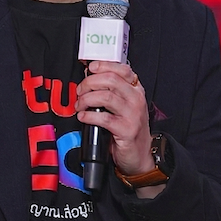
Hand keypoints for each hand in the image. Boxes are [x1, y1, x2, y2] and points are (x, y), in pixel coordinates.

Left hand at [76, 61, 153, 176]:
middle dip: (90, 82)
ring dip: (86, 99)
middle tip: (80, 90)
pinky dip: (88, 116)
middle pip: (110, 80)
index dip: (103, 65)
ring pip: (105, 96)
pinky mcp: (127, 130)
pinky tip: (83, 116)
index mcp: (136, 90)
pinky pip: (104, 118)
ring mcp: (133, 114)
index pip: (121, 69)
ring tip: (80, 105)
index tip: (90, 68)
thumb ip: (112, 91)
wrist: (140, 155)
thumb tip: (90, 79)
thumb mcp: (124, 105)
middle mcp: (136, 99)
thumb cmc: (129, 128)